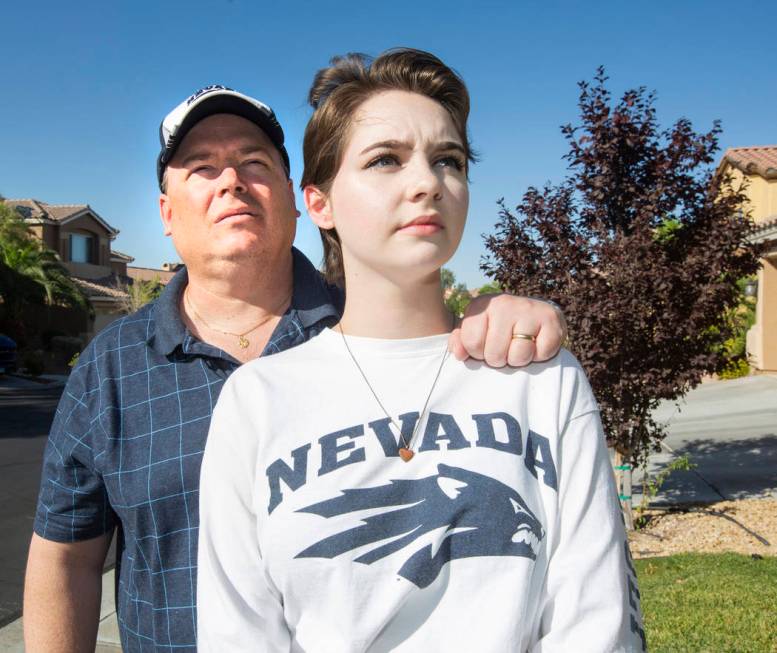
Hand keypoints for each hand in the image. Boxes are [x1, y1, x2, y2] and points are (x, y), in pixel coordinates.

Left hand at [448, 294, 566, 366]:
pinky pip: (541, 353)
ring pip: (518, 356)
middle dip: (499, 359)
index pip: (471, 343)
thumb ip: (461, 342)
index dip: (478, 353)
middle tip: (506, 348)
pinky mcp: (551, 319)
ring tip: (520, 346)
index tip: (486, 346)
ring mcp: (528, 309)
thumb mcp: (477, 331)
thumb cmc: (500, 328)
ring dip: (519, 360)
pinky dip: (539, 356)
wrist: (537, 315)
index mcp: (481, 304)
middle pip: (494, 353)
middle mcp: (504, 302)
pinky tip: (537, 344)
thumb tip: (459, 354)